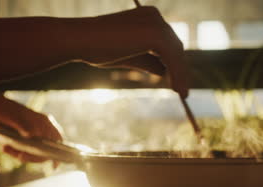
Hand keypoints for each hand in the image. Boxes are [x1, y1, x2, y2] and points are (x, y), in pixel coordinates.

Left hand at [0, 88, 62, 162]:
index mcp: (45, 122)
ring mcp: (32, 139)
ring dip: (20, 154)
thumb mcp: (15, 116)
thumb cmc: (7, 110)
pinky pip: (22, 153)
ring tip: (6, 148)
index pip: (57, 138)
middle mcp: (41, 132)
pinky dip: (14, 152)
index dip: (58, 152)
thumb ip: (25, 125)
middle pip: (45, 150)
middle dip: (33, 155)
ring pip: (32, 153)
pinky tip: (5, 147)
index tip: (54, 165)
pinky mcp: (22, 144)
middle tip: (21, 157)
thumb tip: (31, 135)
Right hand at [76, 6, 190, 96]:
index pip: (167, 41)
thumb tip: (163, 71)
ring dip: (181, 75)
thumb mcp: (128, 56)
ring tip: (182, 94)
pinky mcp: (155, 34)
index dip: (174, 62)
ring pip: (176, 53)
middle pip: (175, 46)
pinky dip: (177, 75)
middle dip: (181, 69)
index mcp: (147, 16)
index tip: (177, 80)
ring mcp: (156, 23)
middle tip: (183, 90)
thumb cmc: (97, 47)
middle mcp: (154, 15)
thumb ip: (147, 61)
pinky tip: (178, 90)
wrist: (80, 40)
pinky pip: (172, 58)